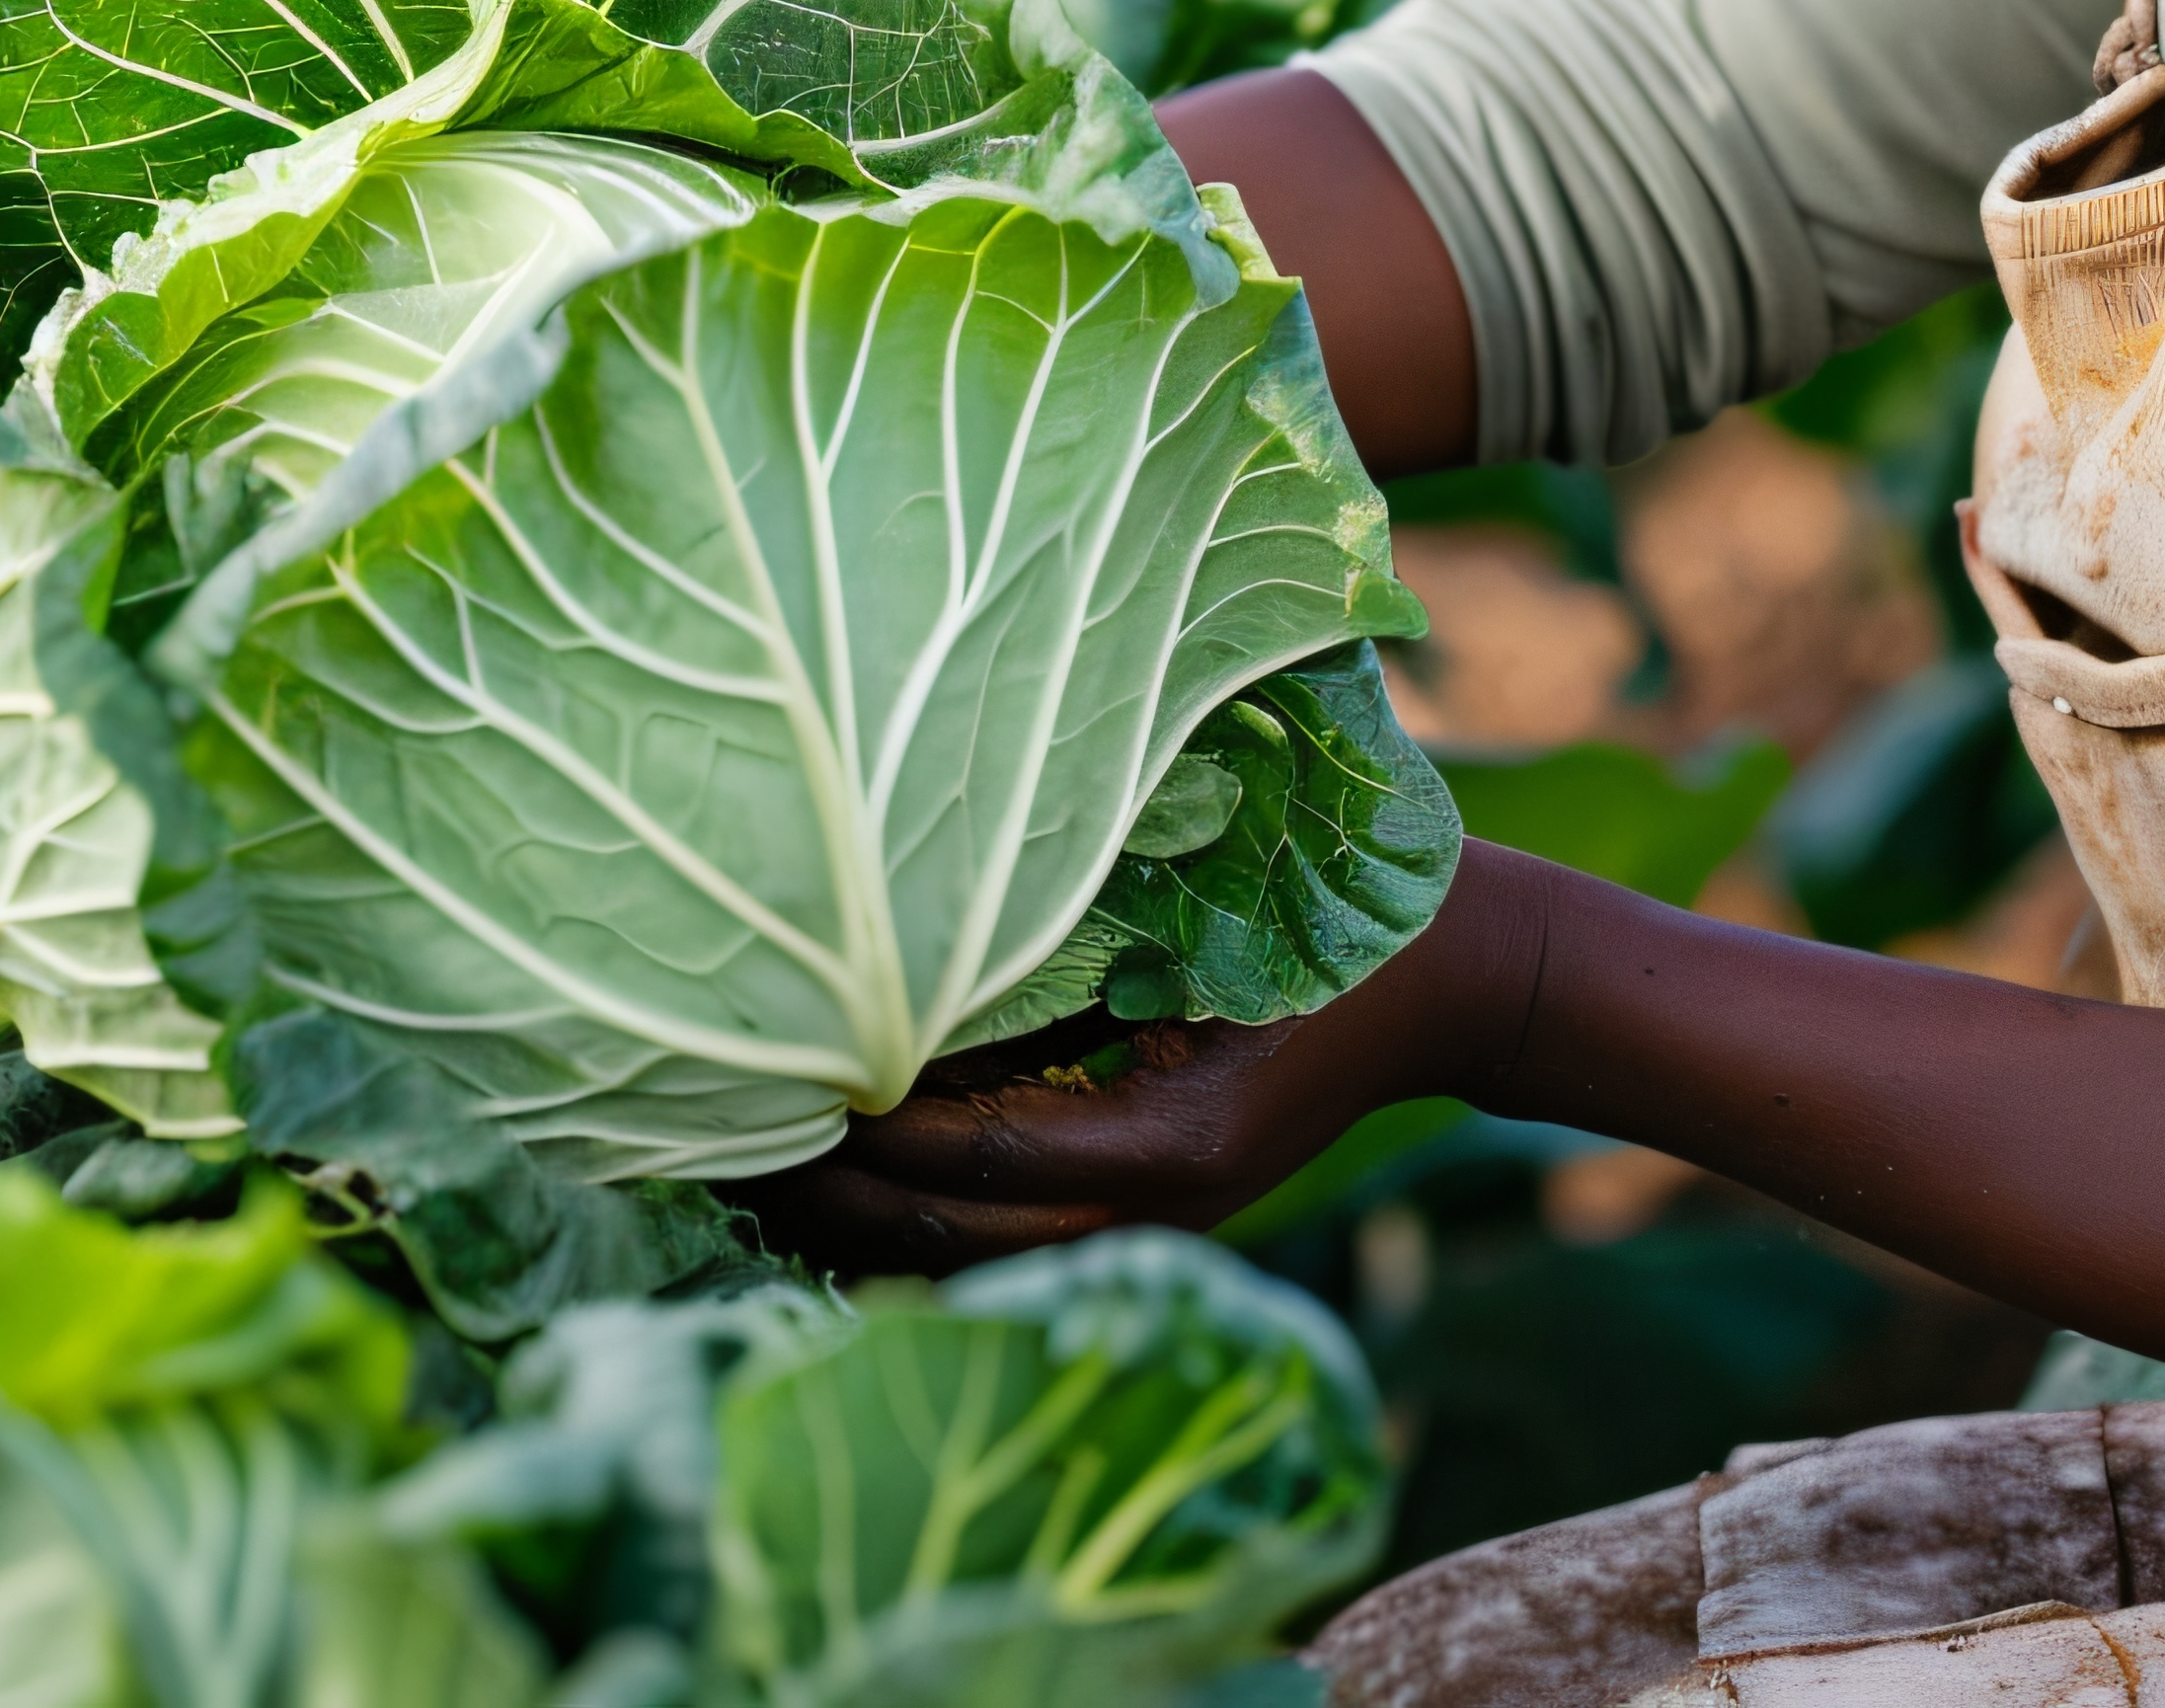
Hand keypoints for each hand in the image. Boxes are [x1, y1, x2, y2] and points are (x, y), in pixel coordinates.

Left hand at [751, 843, 1553, 1273]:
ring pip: (967, 1255)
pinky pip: (1005, 1230)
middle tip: (704, 1147)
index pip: (967, 1160)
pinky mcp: (1153, 1199)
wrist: (1459, 979)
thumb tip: (907, 914)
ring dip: (858, 1219)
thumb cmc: (1342, 914)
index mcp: (1168, 1143)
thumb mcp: (1208, 909)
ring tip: (746, 1170)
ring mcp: (1156, 1217)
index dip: (851, 1134)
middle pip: (944, 1239)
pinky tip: (845, 1167)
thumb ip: (1067, 922)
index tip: (750, 1090)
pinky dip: (918, 1210)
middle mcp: (1153, 1205)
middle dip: (820, 1198)